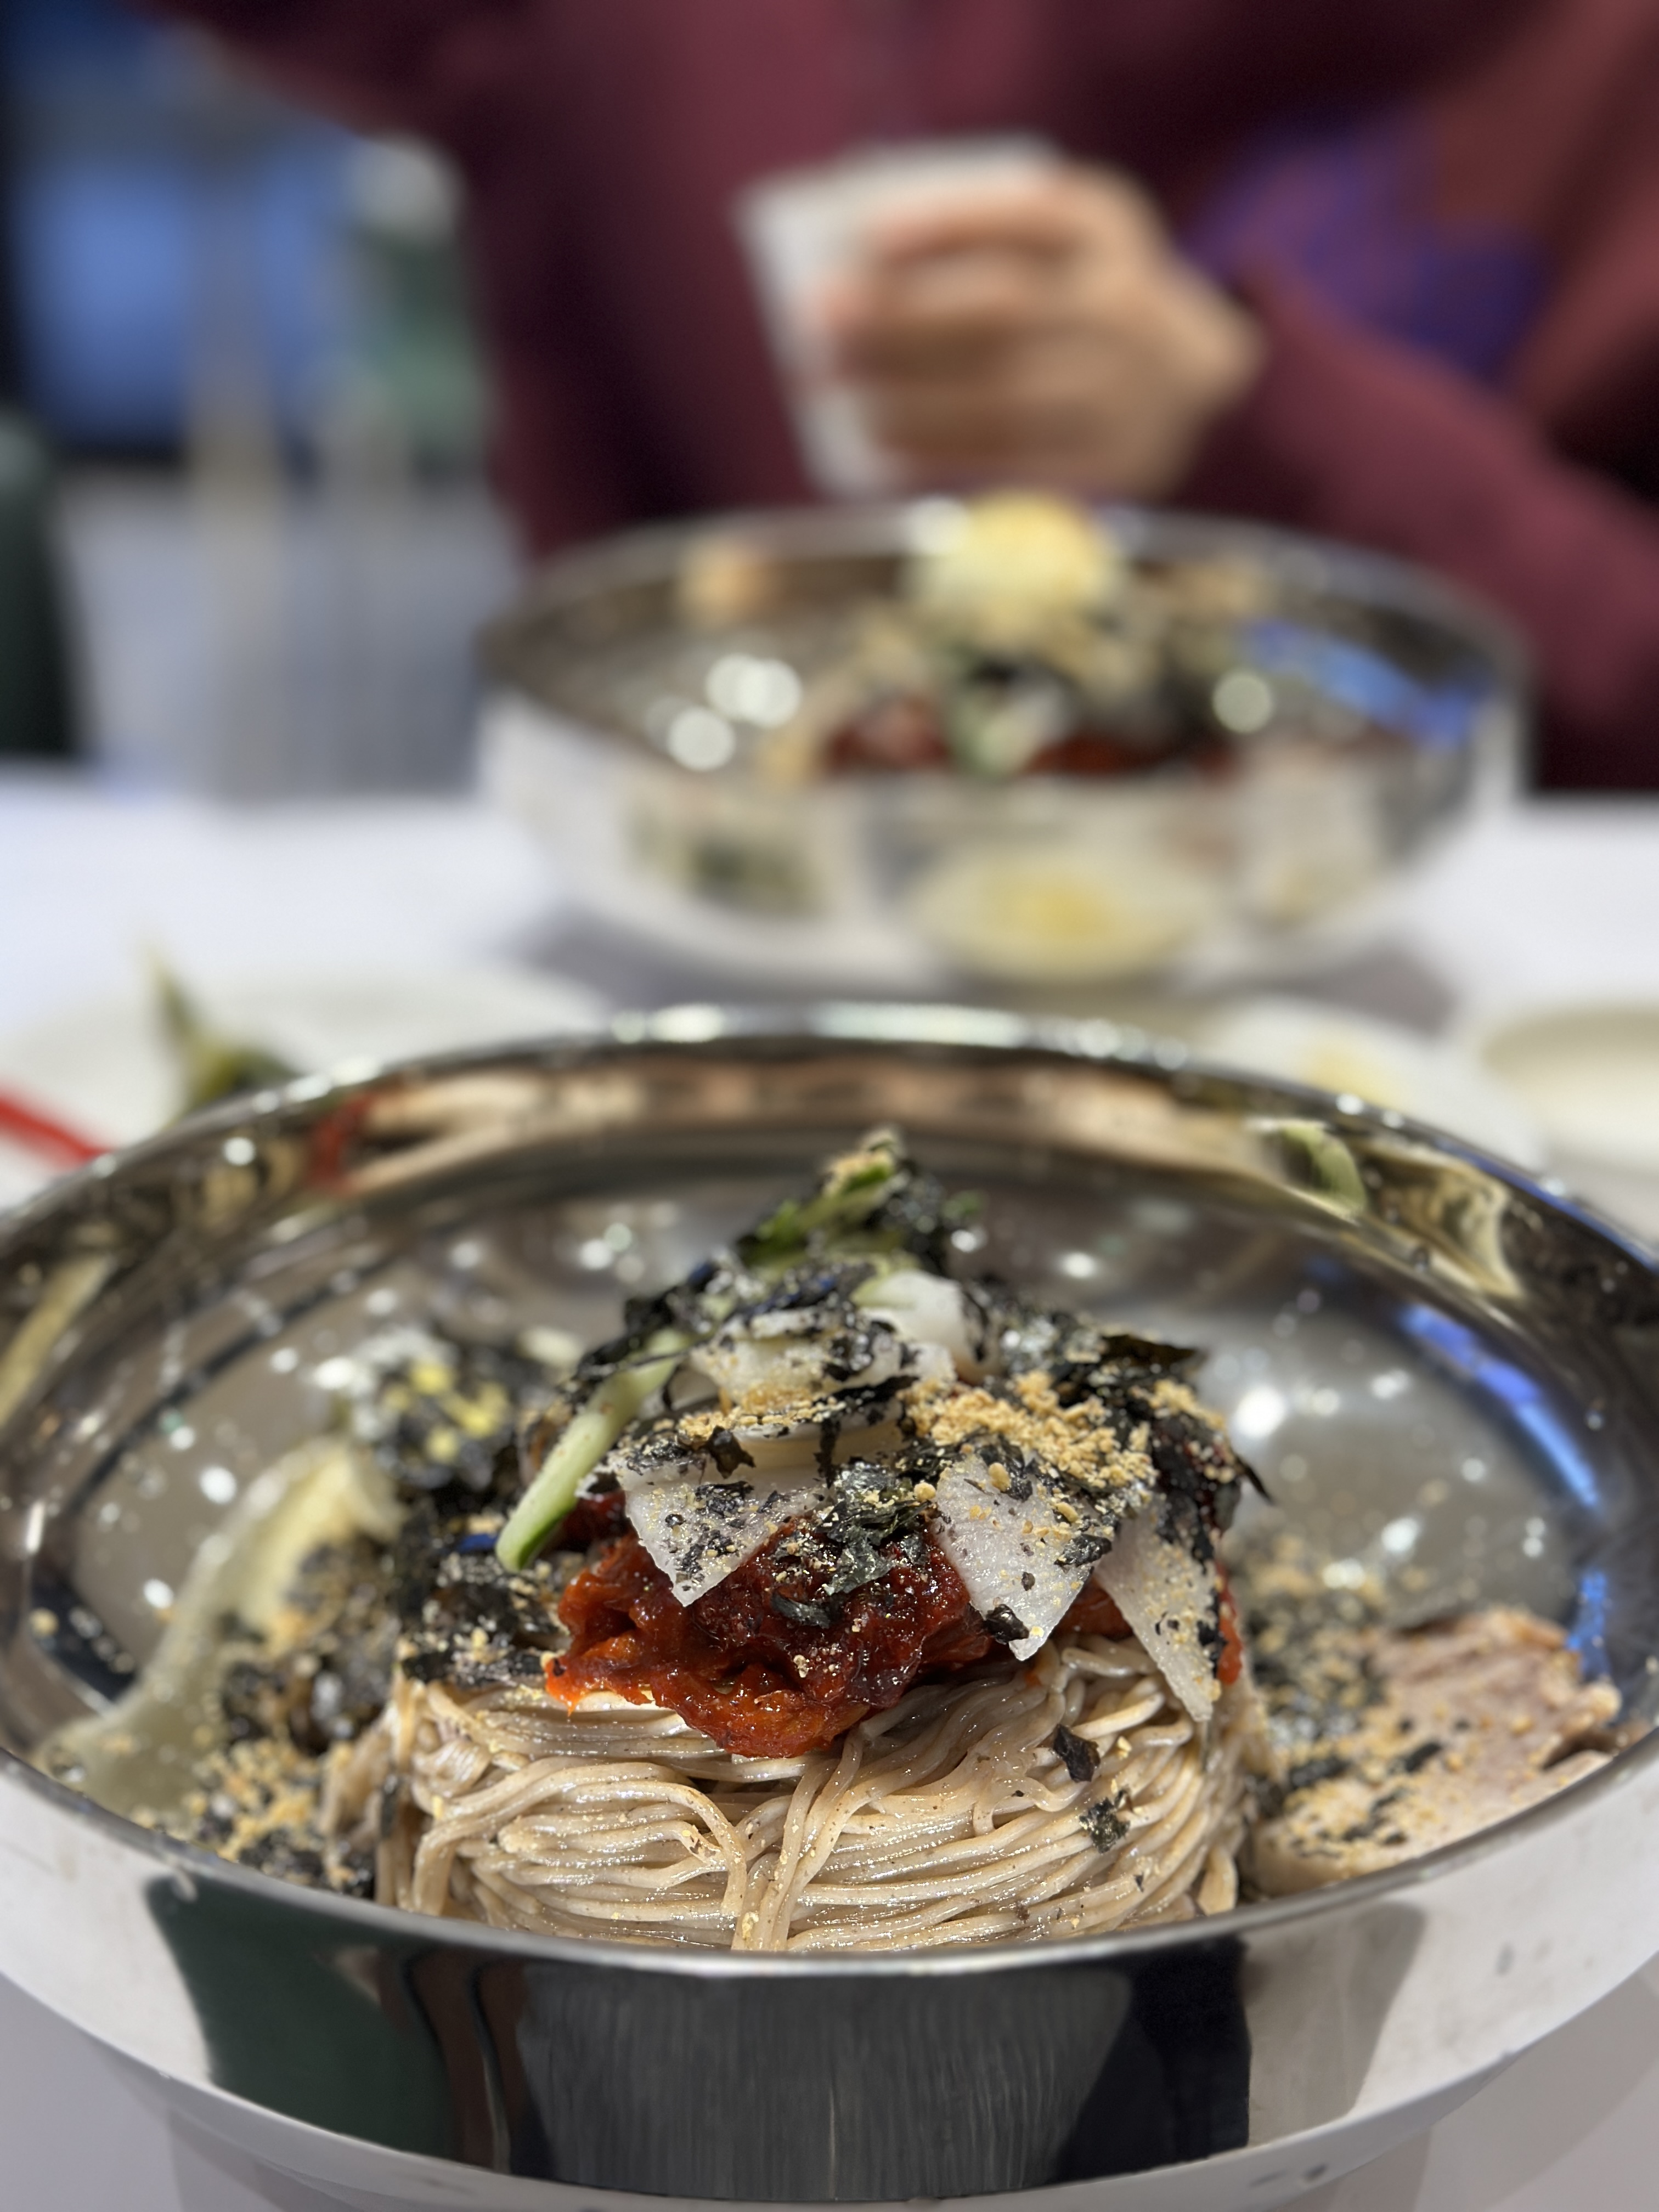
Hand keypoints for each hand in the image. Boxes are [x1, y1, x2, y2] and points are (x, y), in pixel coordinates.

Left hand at [819, 168, 1263, 499]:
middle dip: (902, 317)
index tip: (863, 237)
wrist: (1181, 377)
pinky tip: (881, 445)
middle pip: (1002, 309)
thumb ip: (976, 237)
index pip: (1022, 217)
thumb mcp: (1049, 238)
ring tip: (837, 394)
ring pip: (1001, 395)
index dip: (943, 226)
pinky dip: (939, 454)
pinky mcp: (1111, 463)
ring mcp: (1124, 391)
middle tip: (819, 324)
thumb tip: (856, 270)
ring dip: (906, 397)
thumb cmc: (1070, 296)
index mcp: (1106, 227)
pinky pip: (1012, 462)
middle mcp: (1125, 305)